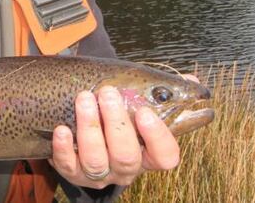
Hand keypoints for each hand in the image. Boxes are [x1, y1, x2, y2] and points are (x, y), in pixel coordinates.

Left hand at [48, 86, 180, 188]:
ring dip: (90, 128)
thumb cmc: (116, 112)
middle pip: (126, 156)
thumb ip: (161, 92)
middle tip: (107, 92)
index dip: (157, 137)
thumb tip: (193, 81)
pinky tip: (62, 128)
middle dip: (116, 123)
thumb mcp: (138, 100)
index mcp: (148, 152)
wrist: (82, 123)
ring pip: (97, 160)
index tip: (144, 111)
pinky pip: (67, 166)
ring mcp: (99, 174)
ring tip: (84, 99)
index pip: (165, 156)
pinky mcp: (72, 173)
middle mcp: (126, 168)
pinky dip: (64, 148)